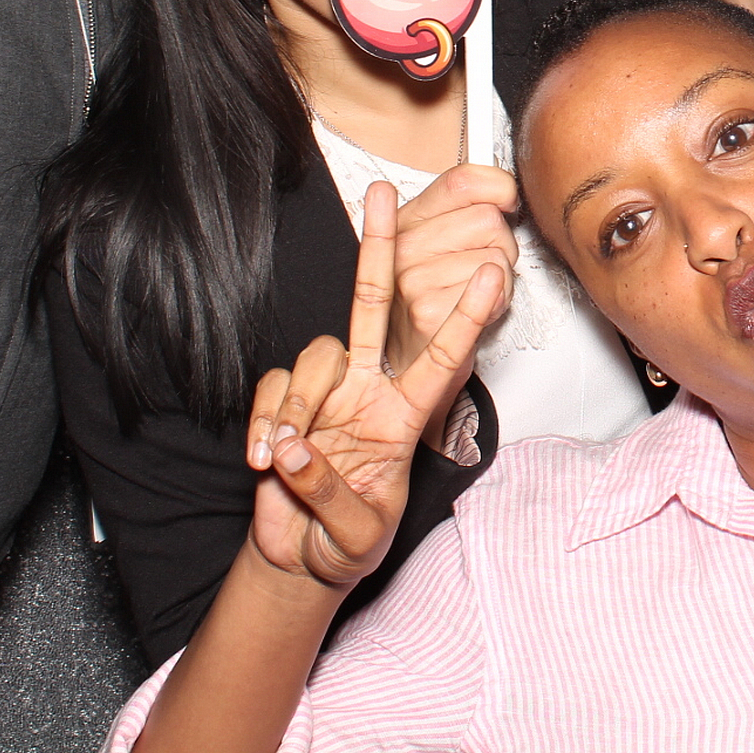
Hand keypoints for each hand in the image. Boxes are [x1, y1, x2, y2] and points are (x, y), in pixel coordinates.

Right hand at [243, 188, 506, 591]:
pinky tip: (261, 460)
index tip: (492, 274)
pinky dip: (263, 423)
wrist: (301, 560)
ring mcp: (326, 396)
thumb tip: (296, 449)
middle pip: (374, 306)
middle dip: (379, 249)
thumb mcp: (355, 535)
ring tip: (279, 460)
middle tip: (383, 194)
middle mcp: (368, 393)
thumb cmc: (346, 544)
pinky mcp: (285, 406)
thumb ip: (330, 493)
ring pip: (313, 357)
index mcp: (403, 420)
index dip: (466, 316)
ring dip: (293, 407)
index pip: (442, 358)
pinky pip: (271, 391)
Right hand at [381, 169, 519, 377]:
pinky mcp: (430, 311)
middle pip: (489, 219)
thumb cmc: (435, 298)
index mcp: (407, 220)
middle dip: (500, 245)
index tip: (504, 203)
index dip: (499, 188)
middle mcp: (403, 246)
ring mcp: (413, 279)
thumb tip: (504, 188)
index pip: (463, 180)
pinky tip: (476, 311)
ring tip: (473, 294)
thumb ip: (467, 207)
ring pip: (498, 257)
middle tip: (478, 268)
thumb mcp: (440, 243)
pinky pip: (496, 289)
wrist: (414, 361)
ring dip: (500, 280)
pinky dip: (497, 303)